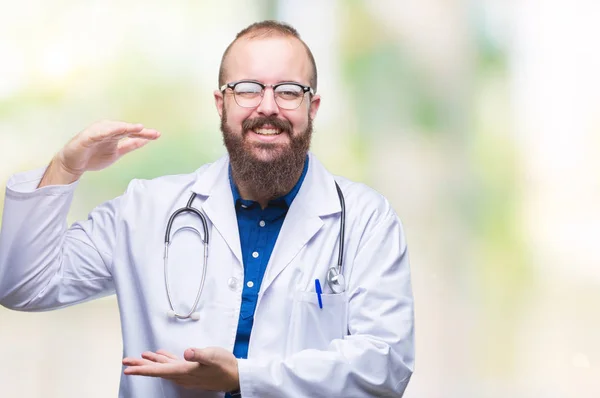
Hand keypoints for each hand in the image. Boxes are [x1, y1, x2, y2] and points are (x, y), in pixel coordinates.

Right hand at [39, 120, 159, 185]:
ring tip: (138, 128)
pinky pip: (98, 133)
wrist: (73, 165)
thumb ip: (130, 146)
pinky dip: (108, 130)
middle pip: (125, 128)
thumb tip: (145, 141)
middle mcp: (107, 130)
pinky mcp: (87, 137)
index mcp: (114, 134)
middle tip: (150, 132)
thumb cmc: (93, 157)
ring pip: (113, 128)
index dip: (144, 134)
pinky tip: (118, 130)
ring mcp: (97, 132)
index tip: (157, 135)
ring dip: (125, 127)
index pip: (132, 133)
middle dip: (137, 130)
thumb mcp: (117, 152)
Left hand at [122, 347, 239, 391]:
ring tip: (140, 357)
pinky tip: (162, 356)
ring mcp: (186, 374)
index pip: (158, 371)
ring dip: (151, 363)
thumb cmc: (225, 366)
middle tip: (127, 361)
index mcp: (185, 371)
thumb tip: (187, 352)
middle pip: (157, 370)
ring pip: (164, 369)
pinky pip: (172, 367)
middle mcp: (182, 375)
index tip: (128, 369)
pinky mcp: (191, 372)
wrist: (236, 376)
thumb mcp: (213, 356)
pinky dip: (164, 362)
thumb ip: (199, 354)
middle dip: (141, 365)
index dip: (142, 369)